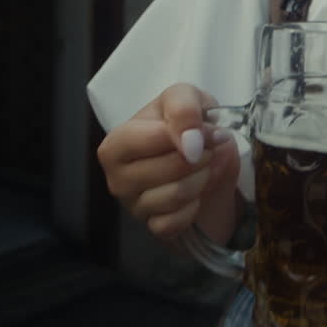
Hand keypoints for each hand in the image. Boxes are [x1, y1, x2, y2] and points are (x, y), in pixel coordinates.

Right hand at [95, 83, 240, 244]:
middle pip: (164, 168)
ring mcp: (134, 207)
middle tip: (209, 150)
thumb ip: (184, 107)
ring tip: (205, 168)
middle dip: (198, 157)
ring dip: (202, 179)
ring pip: (174, 196)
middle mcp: (117, 178)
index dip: (180, 134)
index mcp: (117, 143)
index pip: (142, 139)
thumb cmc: (189, 127)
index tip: (205, 130)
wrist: (209, 161)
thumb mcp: (188, 98)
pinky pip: (177, 222)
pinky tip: (197, 195)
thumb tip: (190, 140)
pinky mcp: (153, 228)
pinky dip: (195, 207)